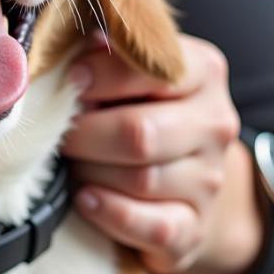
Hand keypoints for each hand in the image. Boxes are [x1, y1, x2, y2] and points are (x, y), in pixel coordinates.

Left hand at [62, 32, 262, 273]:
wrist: (179, 175)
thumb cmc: (136, 108)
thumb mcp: (124, 70)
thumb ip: (100, 53)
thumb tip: (58, 47)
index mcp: (202, 71)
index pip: (151, 69)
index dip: (101, 76)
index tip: (70, 81)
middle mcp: (215, 123)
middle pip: (140, 133)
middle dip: (85, 135)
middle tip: (58, 134)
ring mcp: (211, 179)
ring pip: (140, 180)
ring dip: (92, 173)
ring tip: (73, 164)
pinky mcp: (195, 226)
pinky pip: (152, 226)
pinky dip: (110, 213)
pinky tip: (86, 199)